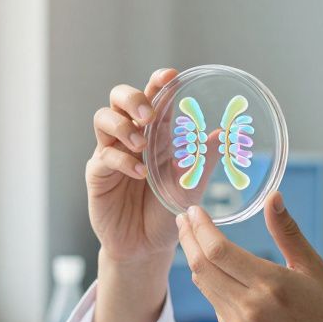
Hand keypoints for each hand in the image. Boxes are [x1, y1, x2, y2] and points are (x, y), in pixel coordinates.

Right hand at [86, 67, 216, 265]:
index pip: (153, 98)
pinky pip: (104, 157)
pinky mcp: (98, 174)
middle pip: (119, 98)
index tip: (171, 76)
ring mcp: (111, 153)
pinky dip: (123, 161)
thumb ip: (204, 158)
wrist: (147, 246)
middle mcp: (131, 137)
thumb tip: (224, 133)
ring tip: (141, 143)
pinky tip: (140, 173)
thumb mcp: (191, 184)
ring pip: (104, 119)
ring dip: (123, 126)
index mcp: (156, 134)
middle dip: (132, 98)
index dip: (158, 83)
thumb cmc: (167, 212)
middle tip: (148, 113)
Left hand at [175, 191, 322, 321]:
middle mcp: (249, 307)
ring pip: (203, 285)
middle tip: (184, 220)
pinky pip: (215, 304)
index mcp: (271, 284)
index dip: (200, 228)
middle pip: (201, 266)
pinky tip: (218, 273)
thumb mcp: (314, 270)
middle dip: (188, 239)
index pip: (218, 250)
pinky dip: (212, 284)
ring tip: (194, 239)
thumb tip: (272, 197)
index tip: (193, 211)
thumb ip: (288, 233)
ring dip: (195, 260)